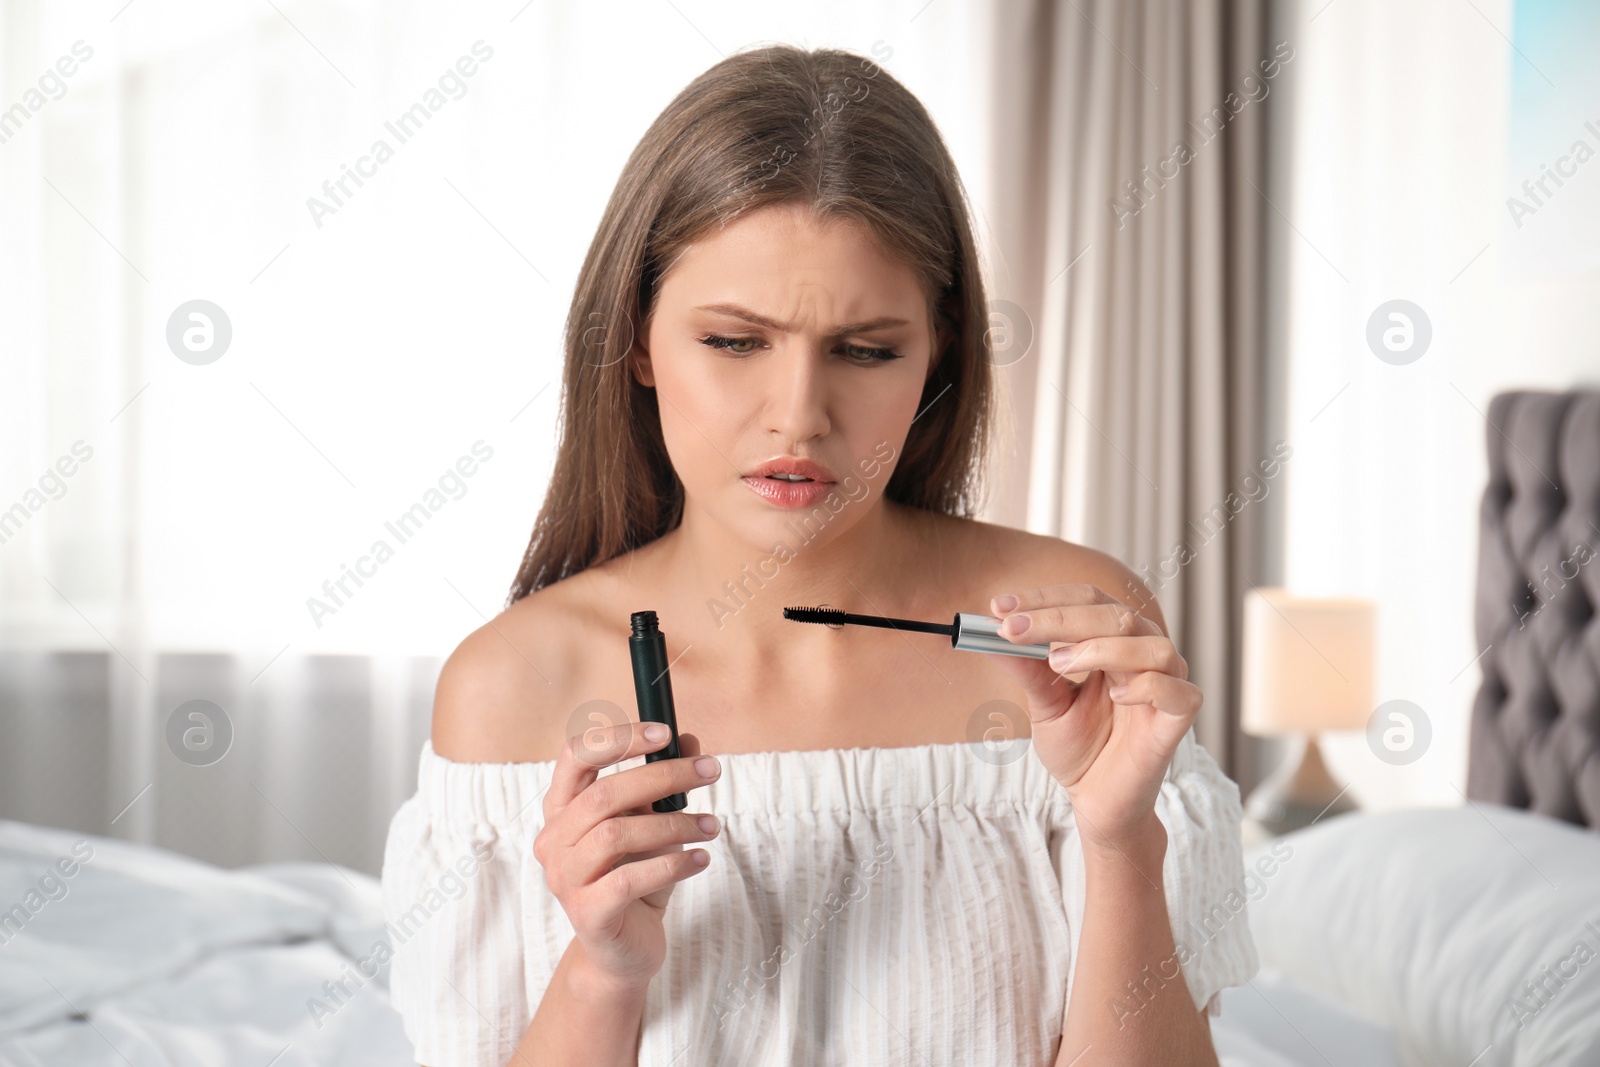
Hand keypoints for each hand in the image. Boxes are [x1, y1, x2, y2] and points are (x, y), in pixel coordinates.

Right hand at [534, 724, 721, 992]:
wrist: (626, 948)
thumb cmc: (637, 876)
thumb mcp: (654, 824)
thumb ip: (665, 784)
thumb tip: (690, 741)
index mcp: (562, 809)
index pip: (576, 756)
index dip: (618, 738)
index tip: (664, 733)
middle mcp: (554, 841)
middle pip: (604, 794)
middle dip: (664, 776)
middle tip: (710, 771)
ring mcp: (565, 879)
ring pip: (617, 835)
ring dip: (674, 824)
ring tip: (712, 826)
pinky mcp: (587, 914)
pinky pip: (630, 880)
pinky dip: (673, 864)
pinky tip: (701, 860)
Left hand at [984, 584, 1200, 852]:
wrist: (1097, 803)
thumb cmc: (1078, 749)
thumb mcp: (1044, 705)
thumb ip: (1027, 669)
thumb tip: (991, 633)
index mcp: (1112, 641)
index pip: (1086, 600)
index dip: (1044, 599)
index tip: (999, 606)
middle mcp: (1143, 654)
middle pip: (1114, 614)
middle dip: (1057, 617)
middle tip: (1013, 629)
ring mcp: (1166, 684)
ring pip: (1150, 643)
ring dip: (1101, 646)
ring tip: (1059, 663)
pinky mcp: (1178, 718)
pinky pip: (1176, 690)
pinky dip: (1146, 685)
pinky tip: (1116, 694)